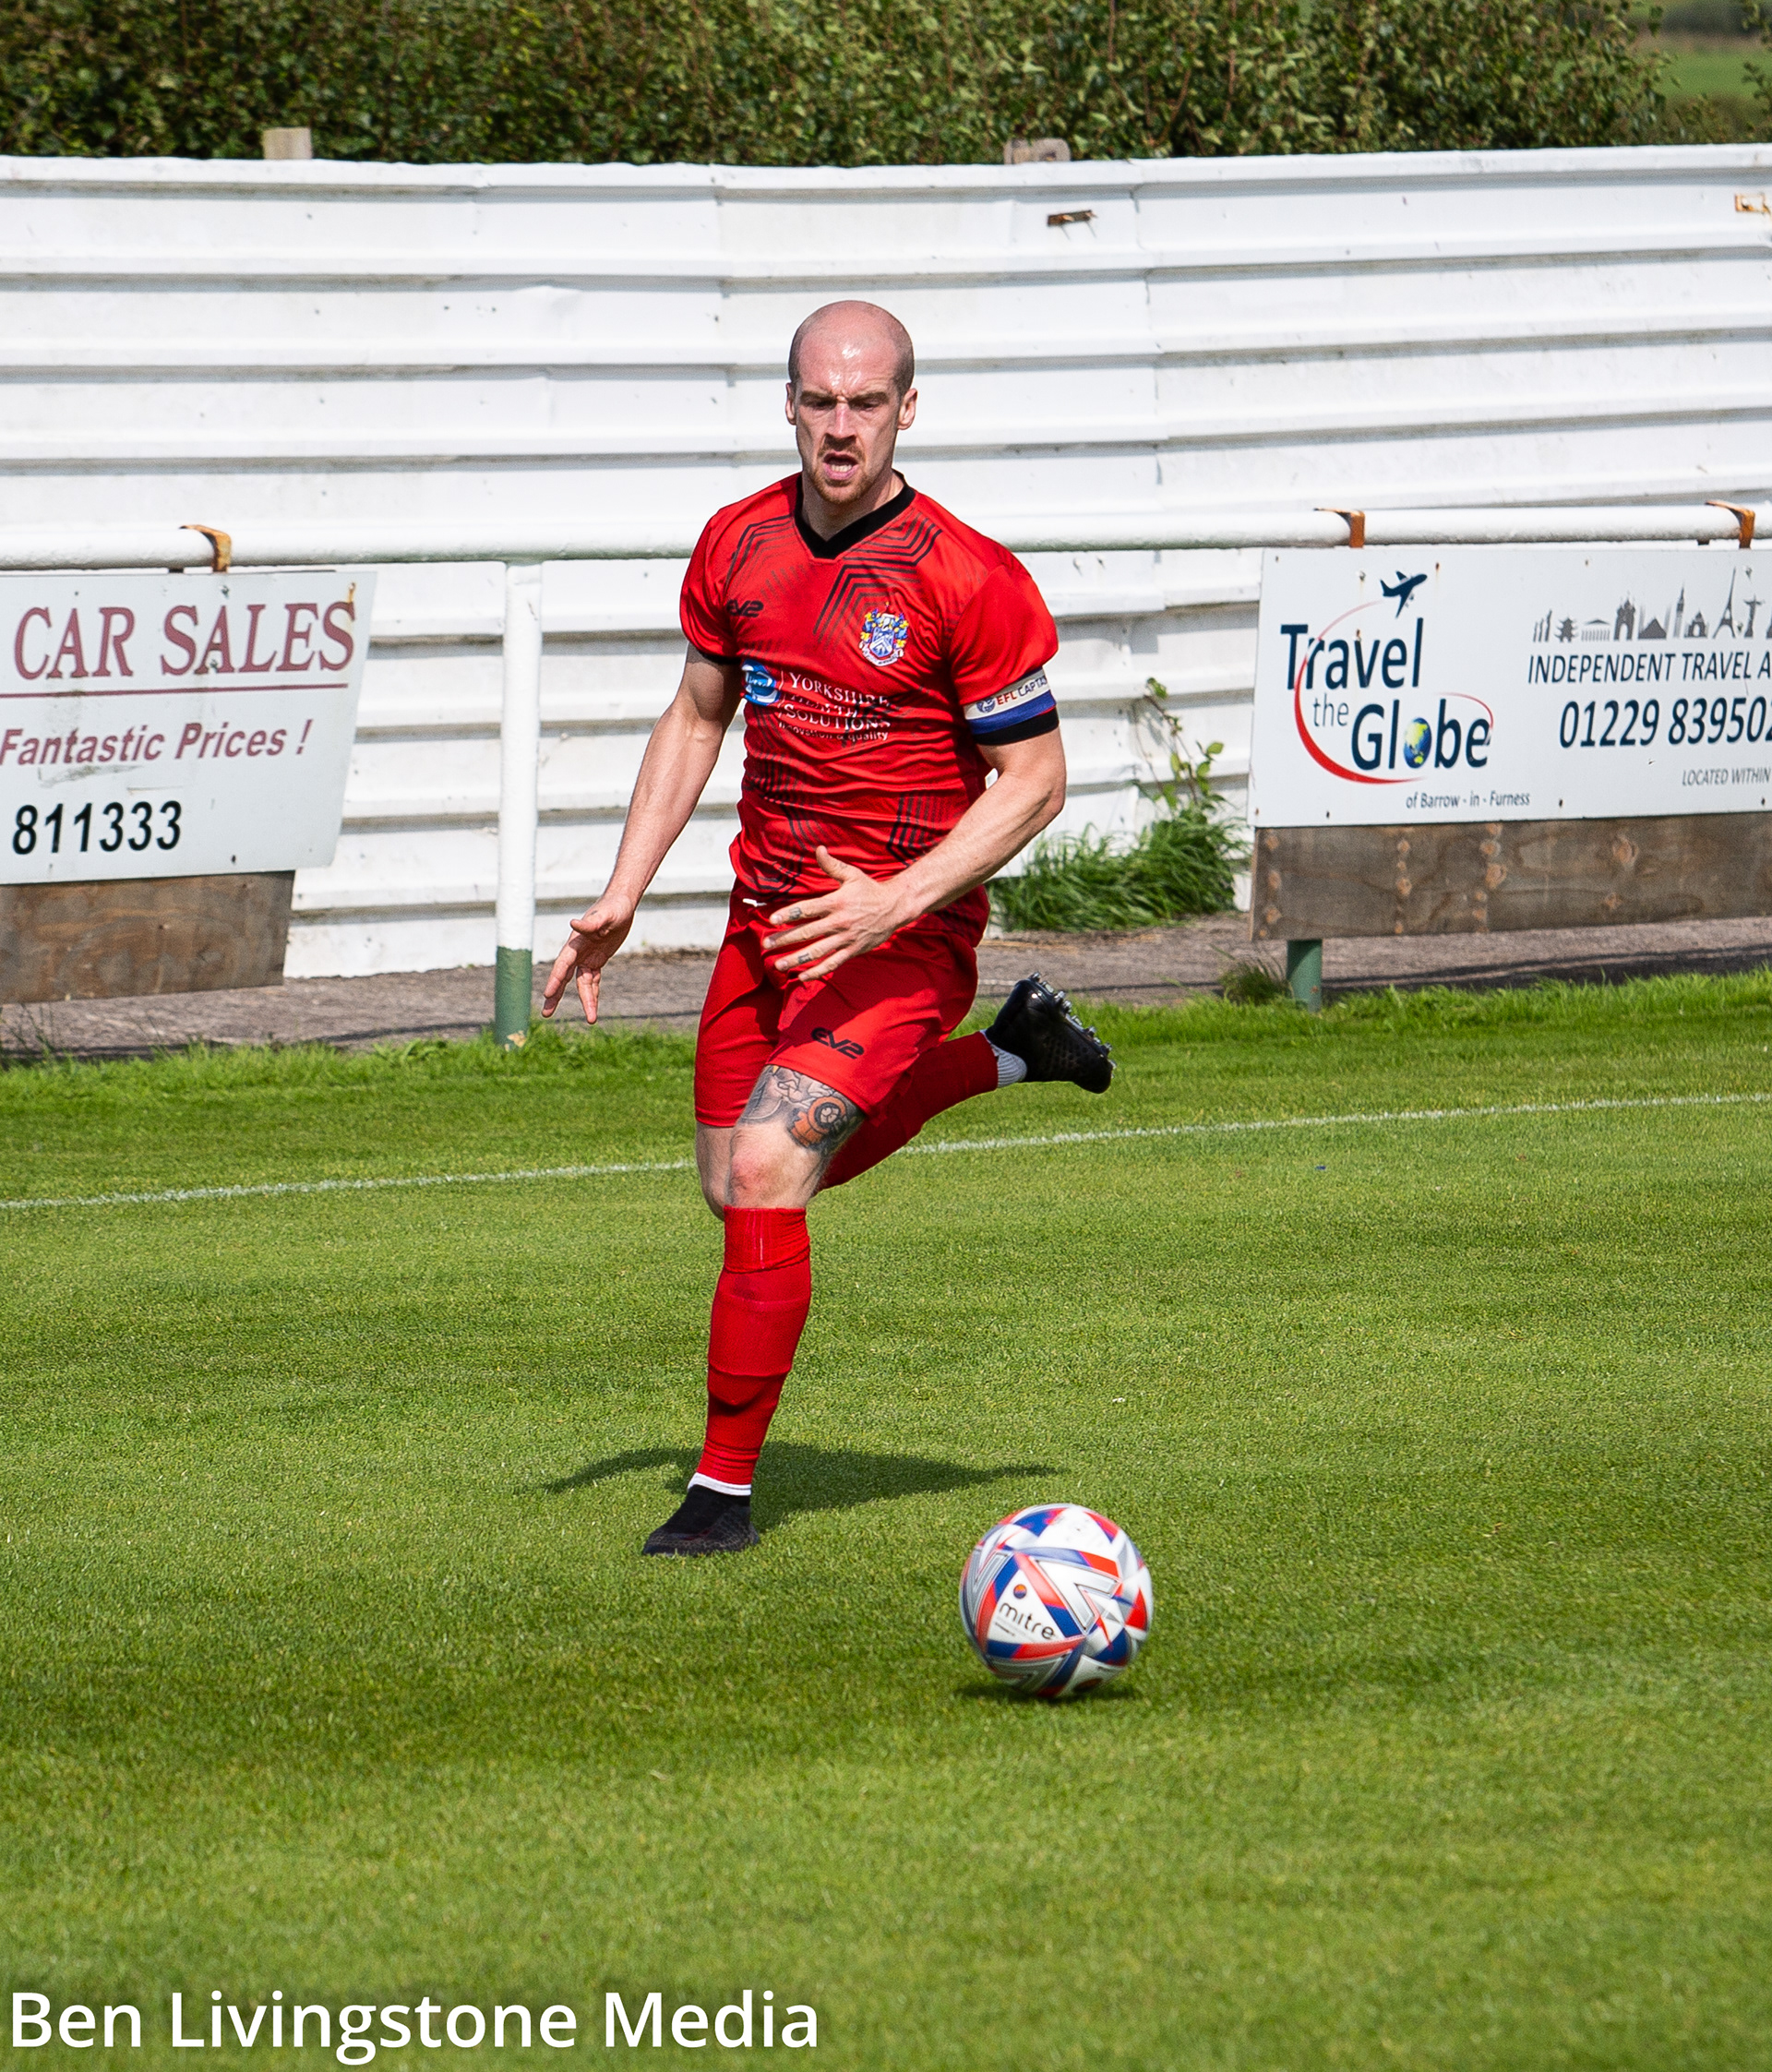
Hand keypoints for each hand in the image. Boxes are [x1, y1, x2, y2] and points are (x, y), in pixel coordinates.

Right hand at [540, 896, 634, 1022]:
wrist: (621, 904)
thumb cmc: (613, 908)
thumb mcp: (605, 915)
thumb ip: (591, 922)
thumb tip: (573, 922)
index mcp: (575, 943)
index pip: (562, 964)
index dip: (555, 979)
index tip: (548, 994)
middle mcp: (577, 952)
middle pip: (563, 977)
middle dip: (555, 995)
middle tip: (546, 1014)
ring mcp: (586, 957)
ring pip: (581, 984)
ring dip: (585, 1001)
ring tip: (591, 1019)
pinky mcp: (597, 960)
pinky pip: (593, 981)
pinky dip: (593, 994)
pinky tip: (593, 1008)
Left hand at [763, 847, 909, 980]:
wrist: (895, 907)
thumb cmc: (869, 890)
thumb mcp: (852, 874)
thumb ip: (832, 865)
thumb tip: (818, 849)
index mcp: (837, 902)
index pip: (808, 909)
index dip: (789, 914)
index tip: (772, 920)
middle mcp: (840, 921)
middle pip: (808, 932)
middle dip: (785, 939)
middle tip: (766, 944)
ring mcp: (846, 938)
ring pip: (817, 951)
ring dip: (796, 959)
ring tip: (778, 964)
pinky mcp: (853, 950)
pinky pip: (833, 963)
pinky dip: (817, 971)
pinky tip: (801, 976)